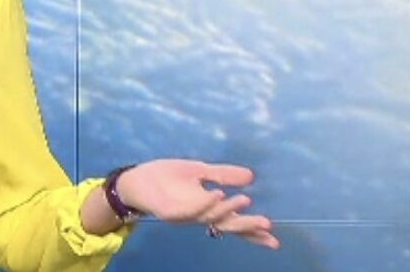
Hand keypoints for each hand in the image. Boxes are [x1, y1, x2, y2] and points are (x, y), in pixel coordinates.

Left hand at [116, 159, 279, 248]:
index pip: (234, 220)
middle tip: (267, 224)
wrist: (135, 179)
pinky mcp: (170, 212)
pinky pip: (190, 211)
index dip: (253, 231)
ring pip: (210, 218)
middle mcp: (199, 215)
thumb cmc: (165, 177)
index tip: (274, 239)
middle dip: (246, 226)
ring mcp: (185, 215)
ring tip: (245, 199)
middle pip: (226, 224)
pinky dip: (205, 204)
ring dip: (228, 209)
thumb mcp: (198, 171)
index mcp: (208, 207)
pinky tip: (218, 194)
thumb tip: (251, 176)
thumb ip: (223, 175)